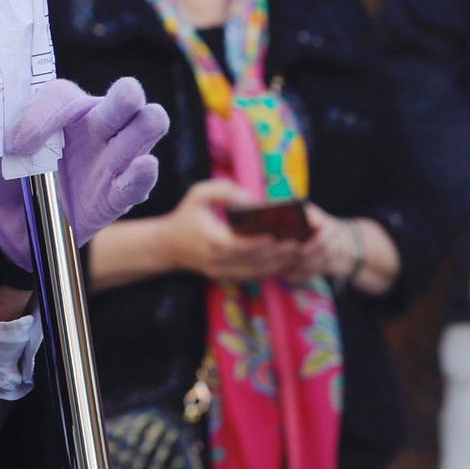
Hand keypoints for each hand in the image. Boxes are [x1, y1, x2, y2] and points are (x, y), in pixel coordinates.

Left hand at [0, 77, 166, 268]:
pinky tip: (139, 169)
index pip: (65, 94)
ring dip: (144, 127)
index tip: (15, 144)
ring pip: (148, 126)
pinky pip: (140, 181)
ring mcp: (112, 159)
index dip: (42, 114)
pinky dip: (143, 174)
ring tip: (125, 146)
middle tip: (102, 115)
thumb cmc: (5, 176)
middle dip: (125, 95)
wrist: (9, 228)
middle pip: (128, 95)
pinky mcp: (118, 195)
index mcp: (64, 109)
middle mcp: (96, 126)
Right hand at [157, 179, 306, 281]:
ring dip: (280, 264)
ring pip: (259, 272)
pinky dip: (271, 269)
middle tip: (303, 243)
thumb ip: (225, 190)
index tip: (284, 235)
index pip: (244, 245)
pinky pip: (254, 276)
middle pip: (257, 261)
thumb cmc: (185, 217)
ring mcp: (223, 273)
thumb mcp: (198, 194)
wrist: (166, 246)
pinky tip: (286, 260)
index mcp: (213, 241)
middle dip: (281, 253)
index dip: (265, 242)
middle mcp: (220, 261)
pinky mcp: (227, 278)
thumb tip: (252, 200)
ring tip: (300, 251)